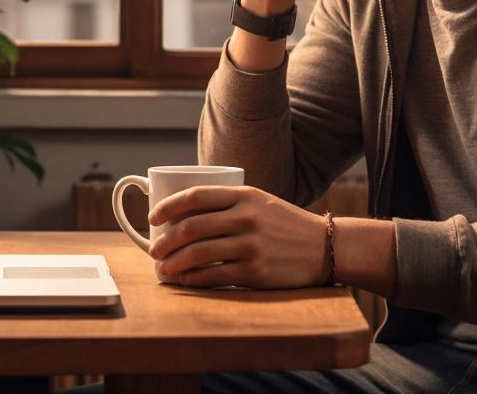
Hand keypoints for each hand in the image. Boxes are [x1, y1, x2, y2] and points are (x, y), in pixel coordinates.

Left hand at [147, 185, 327, 288]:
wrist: (323, 247)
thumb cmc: (284, 224)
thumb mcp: (259, 202)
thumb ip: (227, 204)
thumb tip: (182, 216)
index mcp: (244, 195)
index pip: (195, 196)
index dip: (167, 206)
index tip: (152, 216)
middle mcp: (246, 218)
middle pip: (191, 227)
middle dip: (164, 241)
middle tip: (153, 249)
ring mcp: (250, 246)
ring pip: (197, 254)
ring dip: (172, 263)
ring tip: (162, 267)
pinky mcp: (254, 272)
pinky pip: (212, 276)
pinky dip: (191, 279)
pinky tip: (183, 280)